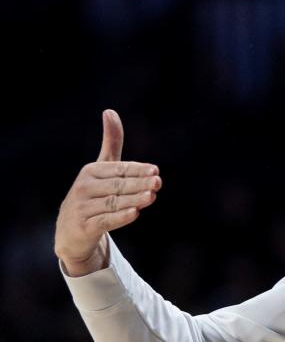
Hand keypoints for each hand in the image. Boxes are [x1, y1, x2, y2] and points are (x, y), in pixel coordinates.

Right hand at [54, 109, 161, 276]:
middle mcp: (85, 187)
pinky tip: (134, 213)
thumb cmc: (93, 194)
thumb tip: (110, 111)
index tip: (155, 170)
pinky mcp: (84, 226)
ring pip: (114, 203)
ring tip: (151, 196)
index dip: (137, 170)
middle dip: (138, 184)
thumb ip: (110, 143)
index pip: (119, 170)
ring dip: (133, 200)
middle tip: (157, 182)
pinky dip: (120, 217)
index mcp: (91, 171)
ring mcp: (83, 207)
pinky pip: (105, 221)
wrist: (71, 231)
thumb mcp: (101, 168)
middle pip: (118, 185)